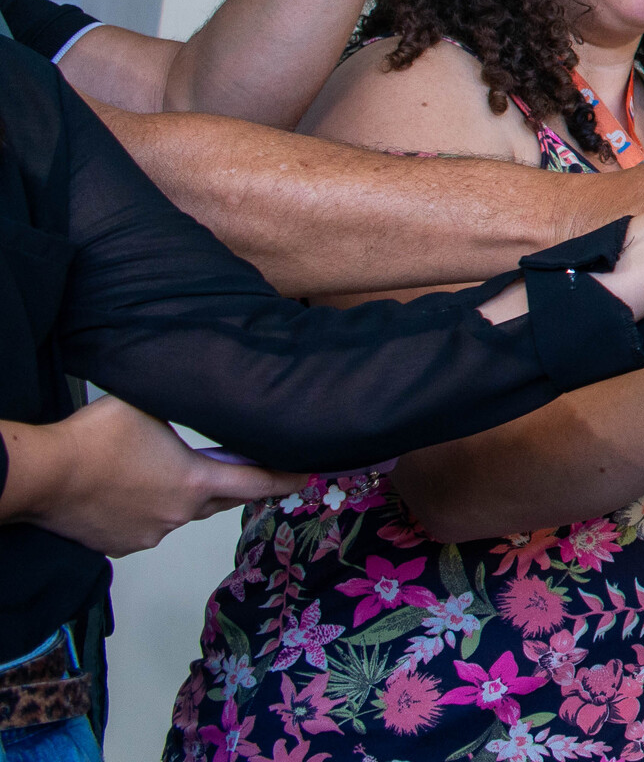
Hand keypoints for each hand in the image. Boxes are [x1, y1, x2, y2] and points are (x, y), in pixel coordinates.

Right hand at [0, 398, 305, 555]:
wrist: (43, 475)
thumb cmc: (94, 438)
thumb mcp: (149, 407)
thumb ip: (180, 405)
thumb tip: (196, 390)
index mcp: (195, 481)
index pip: (257, 482)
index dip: (287, 480)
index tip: (309, 477)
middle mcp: (179, 514)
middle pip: (223, 500)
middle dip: (237, 485)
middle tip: (246, 469)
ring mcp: (150, 534)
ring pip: (182, 514)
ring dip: (184, 497)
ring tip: (166, 472)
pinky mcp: (122, 546)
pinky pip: (150, 527)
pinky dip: (151, 511)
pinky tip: (135, 491)